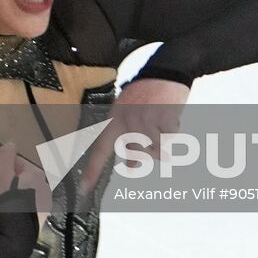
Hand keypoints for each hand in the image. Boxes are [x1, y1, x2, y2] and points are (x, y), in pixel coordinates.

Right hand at [0, 143, 51, 231]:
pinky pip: (24, 204)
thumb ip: (6, 157)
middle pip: (20, 176)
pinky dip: (15, 201)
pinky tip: (6, 206)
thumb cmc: (8, 203)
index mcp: (36, 175)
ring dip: (10, 188)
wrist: (13, 238)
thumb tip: (10, 143)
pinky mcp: (38, 220)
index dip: (1, 161)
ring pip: (22, 190)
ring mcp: (42, 205)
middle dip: (5, 175)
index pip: (16, 161)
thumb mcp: (3, 176)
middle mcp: (43, 188)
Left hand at [78, 77, 189, 193]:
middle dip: (146, 152)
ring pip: (156, 149)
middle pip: (137, 153)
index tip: (84, 188)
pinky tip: (170, 115)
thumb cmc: (147, 92)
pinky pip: (170, 139)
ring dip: (162, 139)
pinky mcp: (163, 118)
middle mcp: (127, 120)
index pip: (100, 148)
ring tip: (161, 120)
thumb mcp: (129, 110)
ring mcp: (145, 119)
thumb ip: (127, 137)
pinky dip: (173, 131)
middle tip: (150, 135)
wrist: (166, 70)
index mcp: (114, 118)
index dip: (92, 169)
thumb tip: (133, 164)